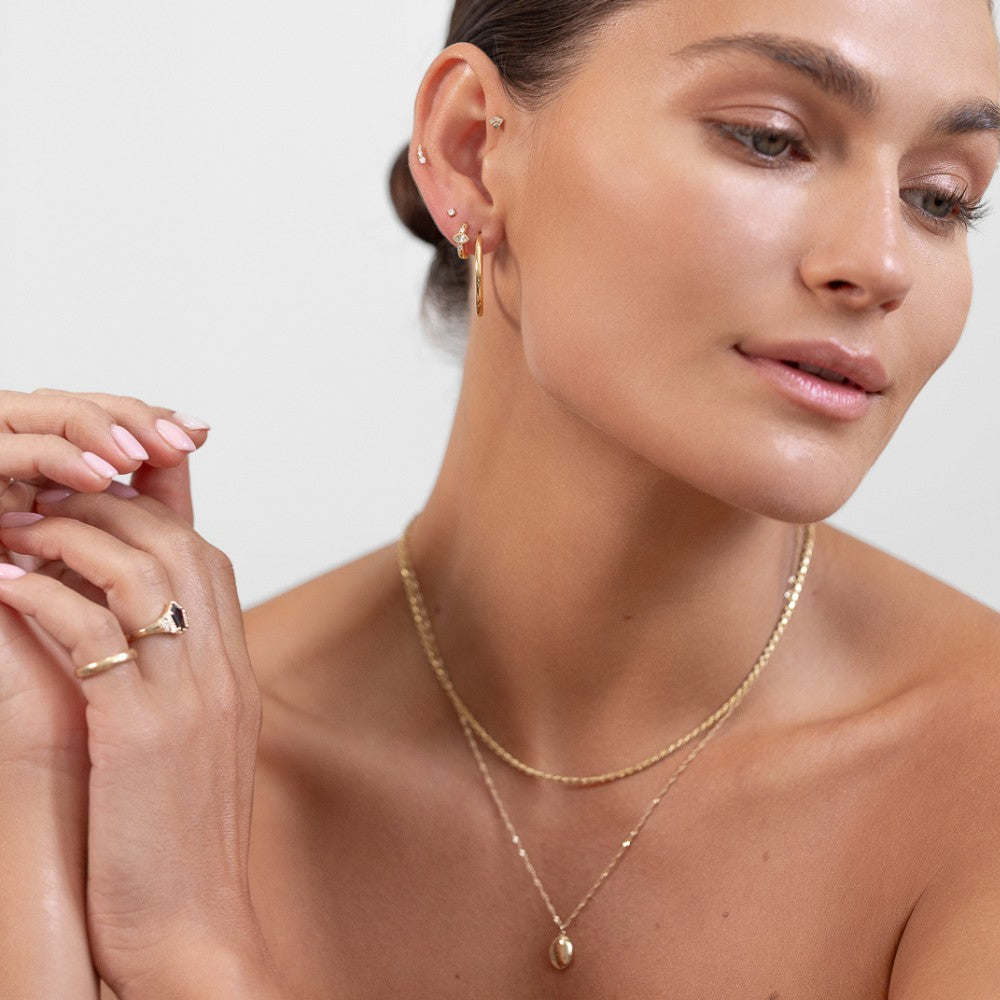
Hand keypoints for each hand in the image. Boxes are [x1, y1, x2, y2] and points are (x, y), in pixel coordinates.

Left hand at [0, 457, 281, 997]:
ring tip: (17, 529)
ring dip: (71, 536)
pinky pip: (93, 630)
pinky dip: (44, 595)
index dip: (157, 503)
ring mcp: (189, 693)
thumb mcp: (192, 740)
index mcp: (234, 667)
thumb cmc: (178, 838)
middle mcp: (220, 668)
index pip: (206, 551)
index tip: (101, 486)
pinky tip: (6, 587)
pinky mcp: (140, 728)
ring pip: (140, 570)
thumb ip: (177, 674)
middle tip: (46, 495)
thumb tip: (134, 629)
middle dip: (108, 502)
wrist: (191, 925)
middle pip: (176, 542)